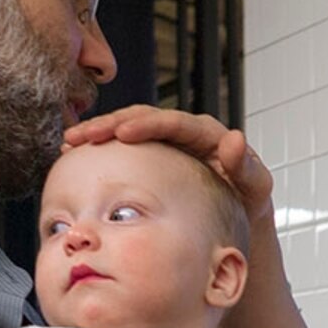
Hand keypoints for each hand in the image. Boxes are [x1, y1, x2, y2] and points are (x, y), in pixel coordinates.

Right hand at [64, 104, 273, 212]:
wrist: (239, 209)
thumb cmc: (249, 198)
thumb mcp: (256, 187)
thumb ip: (247, 167)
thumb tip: (234, 139)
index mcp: (206, 133)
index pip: (173, 122)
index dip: (146, 125)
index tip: (122, 133)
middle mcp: (183, 130)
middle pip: (142, 118)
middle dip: (110, 124)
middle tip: (84, 135)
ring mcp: (166, 141)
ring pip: (127, 127)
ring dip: (98, 133)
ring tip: (71, 141)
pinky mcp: (152, 153)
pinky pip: (122, 146)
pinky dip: (100, 148)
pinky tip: (75, 154)